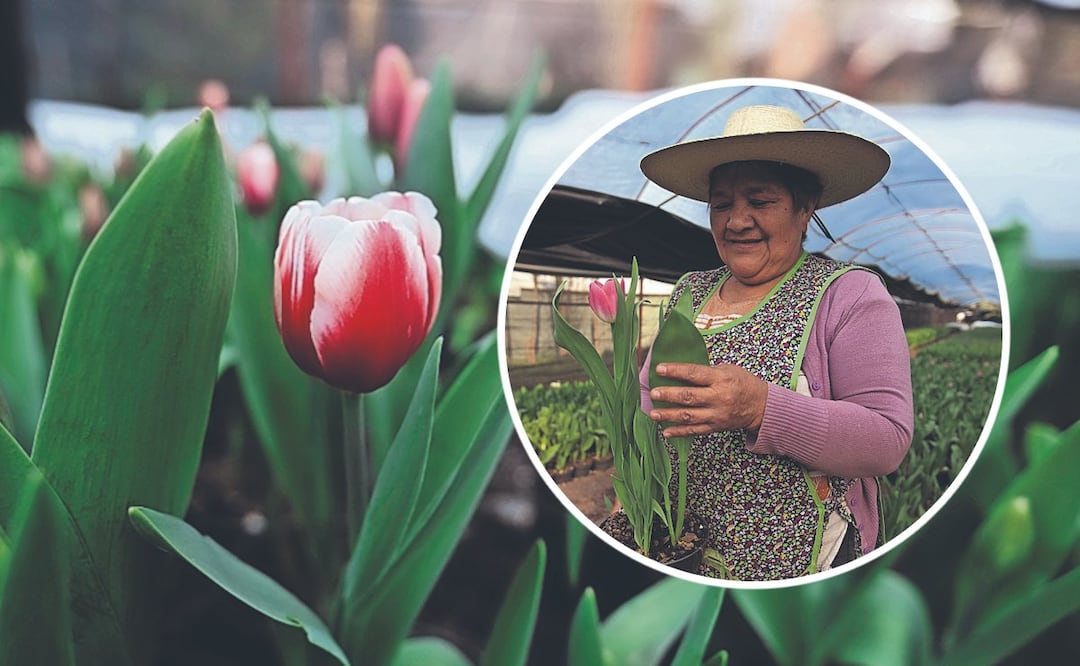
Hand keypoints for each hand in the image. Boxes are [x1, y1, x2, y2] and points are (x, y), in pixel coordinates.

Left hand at [648, 362, 767, 437]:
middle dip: (669, 395)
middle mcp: (718, 397)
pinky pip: (695, 431)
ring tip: (653, 413)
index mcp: (721, 379)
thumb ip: (706, 371)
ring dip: (669, 416)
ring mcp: (716, 414)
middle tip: (653, 393)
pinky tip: (665, 432)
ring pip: (689, 416)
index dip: (676, 371)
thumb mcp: (727, 369)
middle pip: (689, 397)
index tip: (659, 369)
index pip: (694, 374)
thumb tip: (678, 370)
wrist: (761, 406)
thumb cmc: (742, 383)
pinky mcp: (715, 427)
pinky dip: (679, 432)